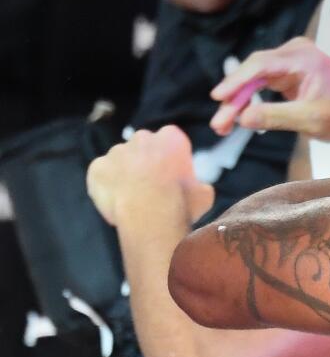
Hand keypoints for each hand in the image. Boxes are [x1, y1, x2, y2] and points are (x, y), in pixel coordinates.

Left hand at [86, 126, 213, 226]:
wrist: (150, 219)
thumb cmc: (181, 203)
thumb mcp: (204, 193)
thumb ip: (197, 183)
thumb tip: (195, 187)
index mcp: (170, 137)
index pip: (170, 138)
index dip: (170, 156)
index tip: (172, 173)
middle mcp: (141, 138)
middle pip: (142, 145)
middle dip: (145, 160)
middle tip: (151, 184)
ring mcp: (116, 151)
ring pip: (121, 159)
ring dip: (125, 172)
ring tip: (133, 196)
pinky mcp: (97, 167)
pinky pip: (102, 174)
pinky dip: (107, 185)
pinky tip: (117, 200)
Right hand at [210, 37, 329, 145]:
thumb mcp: (310, 119)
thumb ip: (276, 117)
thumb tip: (243, 118)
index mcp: (303, 58)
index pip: (260, 65)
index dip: (236, 81)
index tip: (218, 97)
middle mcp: (295, 53)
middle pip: (253, 72)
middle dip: (234, 98)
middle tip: (218, 124)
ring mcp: (291, 62)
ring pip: (255, 80)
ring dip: (239, 101)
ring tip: (222, 125)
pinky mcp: (289, 74)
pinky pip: (263, 84)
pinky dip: (251, 101)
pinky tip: (238, 117)